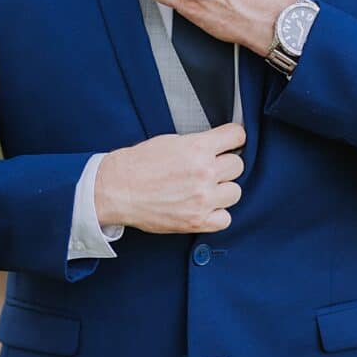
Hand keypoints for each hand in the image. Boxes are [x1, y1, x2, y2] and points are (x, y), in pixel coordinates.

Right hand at [94, 124, 245, 233]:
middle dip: (225, 165)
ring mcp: (202, 199)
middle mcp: (204, 172)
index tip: (231, 142)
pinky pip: (226, 218)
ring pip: (235, 192)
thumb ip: (199, 143)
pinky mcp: (197, 221)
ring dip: (223, 190)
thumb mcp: (171, 141)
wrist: (118, 189)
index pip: (237, 136)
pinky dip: (217, 214)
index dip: (234, 138)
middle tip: (211, 168)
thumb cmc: (140, 164)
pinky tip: (205, 206)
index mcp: (198, 147)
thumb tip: (220, 145)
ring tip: (206, 188)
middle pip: (238, 165)